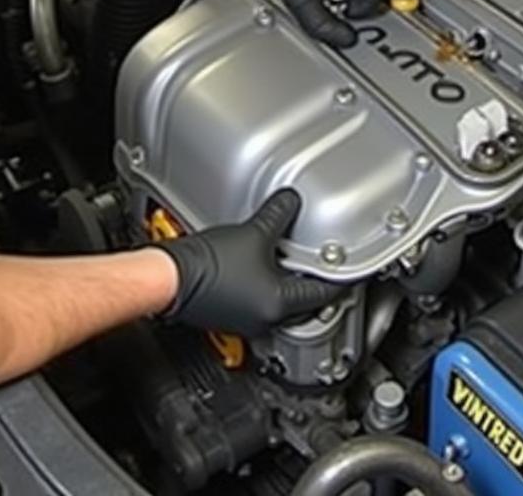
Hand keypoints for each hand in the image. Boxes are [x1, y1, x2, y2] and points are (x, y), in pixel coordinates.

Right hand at [160, 190, 343, 336]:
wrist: (170, 277)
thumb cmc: (206, 265)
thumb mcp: (252, 233)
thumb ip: (278, 215)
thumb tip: (291, 202)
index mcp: (278, 303)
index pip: (324, 292)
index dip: (340, 276)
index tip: (351, 265)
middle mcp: (266, 319)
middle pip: (306, 301)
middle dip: (315, 278)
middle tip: (325, 258)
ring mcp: (249, 320)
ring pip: (283, 301)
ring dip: (290, 280)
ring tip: (294, 257)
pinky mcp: (233, 313)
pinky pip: (263, 300)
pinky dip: (270, 283)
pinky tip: (264, 263)